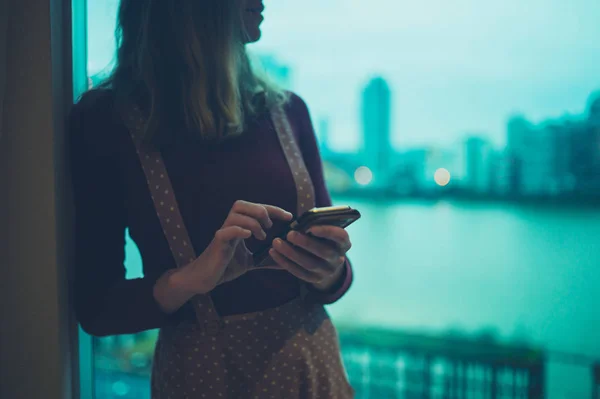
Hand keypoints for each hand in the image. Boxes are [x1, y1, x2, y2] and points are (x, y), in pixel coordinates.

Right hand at [155, 201, 291, 312]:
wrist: (206, 279)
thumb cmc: (226, 267)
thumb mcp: (251, 262)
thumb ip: (266, 259)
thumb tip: (287, 263)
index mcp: (239, 226)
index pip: (256, 208)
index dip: (273, 209)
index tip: (290, 217)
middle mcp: (230, 226)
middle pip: (241, 204)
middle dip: (260, 211)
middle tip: (269, 227)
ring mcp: (223, 233)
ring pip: (236, 214)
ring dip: (253, 222)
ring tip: (260, 236)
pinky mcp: (217, 244)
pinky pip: (226, 231)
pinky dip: (239, 230)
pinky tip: (248, 236)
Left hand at [269, 225, 351, 291]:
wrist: (325, 260)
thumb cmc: (322, 237)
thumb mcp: (324, 229)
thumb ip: (317, 224)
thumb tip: (301, 221)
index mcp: (344, 243)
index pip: (340, 237)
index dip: (327, 232)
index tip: (311, 227)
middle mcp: (338, 258)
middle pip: (323, 252)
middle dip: (305, 243)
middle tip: (289, 234)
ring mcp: (327, 271)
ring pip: (309, 264)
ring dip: (291, 253)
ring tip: (276, 242)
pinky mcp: (315, 279)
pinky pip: (299, 272)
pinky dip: (285, 262)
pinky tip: (274, 253)